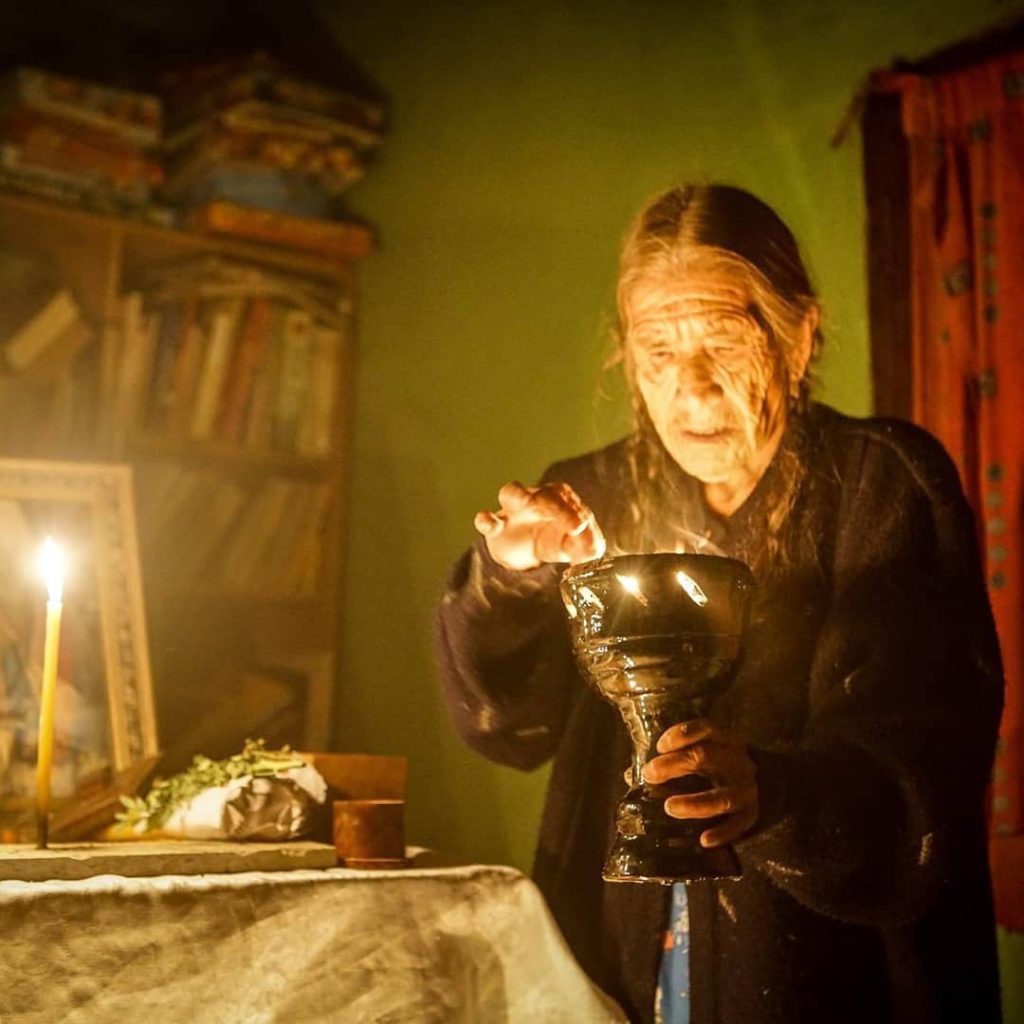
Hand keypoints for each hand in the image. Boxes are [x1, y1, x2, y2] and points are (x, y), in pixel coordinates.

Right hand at [474, 481, 605, 570]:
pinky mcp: (495, 529)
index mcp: (558, 500)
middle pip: (544, 493)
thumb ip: (589, 547)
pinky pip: (486, 519)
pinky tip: (492, 525)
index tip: (582, 527)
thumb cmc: (554, 542)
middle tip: (575, 526)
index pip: (566, 497)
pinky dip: (486, 519)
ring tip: (532, 507)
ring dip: (522, 497)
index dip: (575, 510)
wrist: (525, 559)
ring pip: (512, 492)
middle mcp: (535, 500)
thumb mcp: (576, 548)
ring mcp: (512, 512)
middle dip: (560, 507)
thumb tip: (593, 548)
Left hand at [642, 719, 757, 847]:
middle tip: (650, 774)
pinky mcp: (751, 813)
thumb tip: (632, 776)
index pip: (706, 729)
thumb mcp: (695, 758)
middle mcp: (739, 761)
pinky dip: (721, 833)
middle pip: (707, 757)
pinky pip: (737, 825)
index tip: (659, 746)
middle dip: (675, 765)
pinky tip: (703, 840)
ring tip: (669, 807)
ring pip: (723, 797)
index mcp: (724, 740)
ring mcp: (747, 788)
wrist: (754, 784)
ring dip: (695, 803)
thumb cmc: (712, 768)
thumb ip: (666, 762)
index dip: (682, 735)